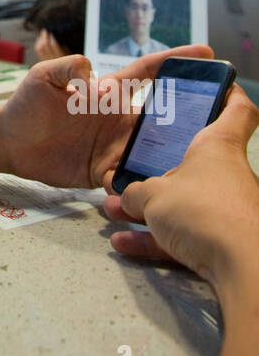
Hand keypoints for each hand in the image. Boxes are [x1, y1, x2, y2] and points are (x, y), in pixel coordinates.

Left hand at [0, 45, 213, 189]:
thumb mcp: (43, 77)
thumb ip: (65, 68)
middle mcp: (117, 119)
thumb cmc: (26, 103)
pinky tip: (151, 191)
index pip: (148, 73)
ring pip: (151, 151)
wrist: (9, 141)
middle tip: (214, 120)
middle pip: (161, 118)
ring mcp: (112, 146)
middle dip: (188, 118)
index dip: (176, 61)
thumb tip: (88, 70)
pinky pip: (127, 179)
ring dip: (168, 156)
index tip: (207, 54)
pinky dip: (139, 184)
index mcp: (109, 93)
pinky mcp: (101, 171)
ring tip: (189, 162)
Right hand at [101, 85, 258, 295]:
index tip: (213, 87)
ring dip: (148, 208)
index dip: (226, 93)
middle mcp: (227, 173)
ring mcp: (227, 209)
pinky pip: (183, 235)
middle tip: (135, 164)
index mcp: (218, 145)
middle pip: (196, 160)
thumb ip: (134, 192)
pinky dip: (154, 239)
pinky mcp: (222, 242)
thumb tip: (127, 197)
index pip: (237, 108)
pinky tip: (123, 243)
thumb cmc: (203, 212)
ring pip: (183, 201)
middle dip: (160, 166)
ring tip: (113, 211)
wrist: (242, 268)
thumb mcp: (152, 195)